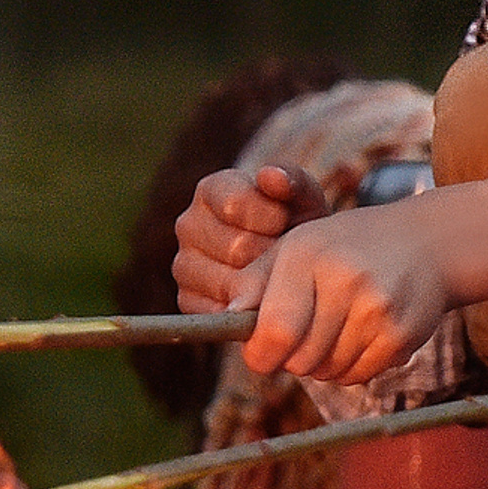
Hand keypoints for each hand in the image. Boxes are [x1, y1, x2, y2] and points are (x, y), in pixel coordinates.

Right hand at [173, 163, 328, 311]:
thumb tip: (270, 176)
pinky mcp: (187, 300)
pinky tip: (265, 298)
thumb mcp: (303, 197)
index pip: (233, 204)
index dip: (270, 217)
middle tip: (289, 256)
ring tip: (280, 275)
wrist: (292, 262)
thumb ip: (292, 180)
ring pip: (228, 283)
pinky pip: (219, 312)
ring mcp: (184, 265)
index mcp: (210, 190)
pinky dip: (247, 309)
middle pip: (235, 248)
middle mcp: (189, 225)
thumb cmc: (297, 222)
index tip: (287, 224)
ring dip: (262, 284)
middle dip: (271, 254)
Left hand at [234, 201, 454, 385]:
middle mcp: (344, 280)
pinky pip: (357, 376)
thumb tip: (225, 316)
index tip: (262, 351)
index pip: (274, 332)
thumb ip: (255, 281)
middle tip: (308, 332)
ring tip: (338, 328)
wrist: (426, 244)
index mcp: (308, 255)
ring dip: (323, 363)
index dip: (261, 354)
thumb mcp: (296, 247)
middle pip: (298, 360)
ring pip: (326, 372)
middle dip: (293, 357)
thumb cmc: (346, 247)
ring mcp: (377, 308)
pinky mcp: (401, 335)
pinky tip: (362, 335)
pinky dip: (352, 366)